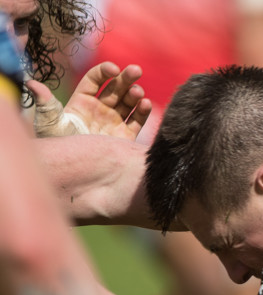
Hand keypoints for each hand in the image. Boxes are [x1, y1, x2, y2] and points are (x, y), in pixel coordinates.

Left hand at [29, 62, 151, 139]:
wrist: (77, 171)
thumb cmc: (60, 146)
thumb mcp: (50, 123)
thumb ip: (46, 103)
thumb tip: (31, 83)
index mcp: (82, 102)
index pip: (95, 80)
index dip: (104, 72)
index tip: (113, 69)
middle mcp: (100, 109)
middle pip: (115, 88)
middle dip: (126, 78)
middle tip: (136, 70)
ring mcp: (114, 122)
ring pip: (128, 102)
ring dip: (135, 94)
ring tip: (138, 92)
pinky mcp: (126, 136)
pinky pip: (137, 121)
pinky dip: (143, 112)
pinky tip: (145, 104)